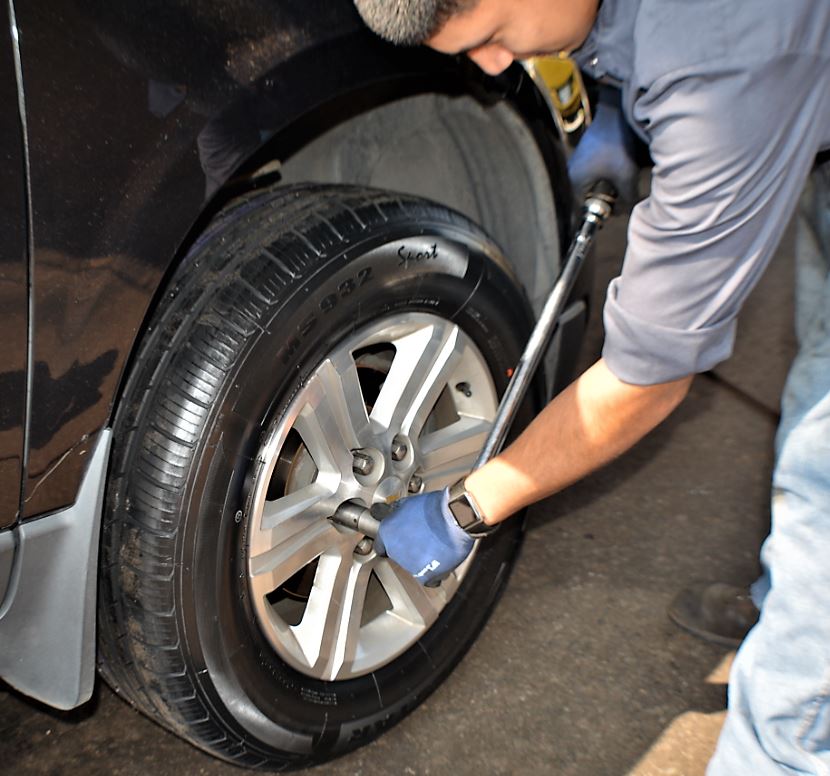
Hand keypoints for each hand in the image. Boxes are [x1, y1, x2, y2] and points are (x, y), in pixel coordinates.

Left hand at [374, 489, 473, 585]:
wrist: (455, 518)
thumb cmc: (435, 507)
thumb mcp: (409, 502)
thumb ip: (397, 512)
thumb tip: (394, 513)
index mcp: (387, 532)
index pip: (380, 544)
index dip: (390, 540)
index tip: (397, 539)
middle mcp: (395, 551)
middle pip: (396, 554)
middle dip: (407, 548)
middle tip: (421, 538)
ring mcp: (409, 565)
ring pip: (412, 566)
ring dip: (420, 558)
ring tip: (433, 545)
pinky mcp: (426, 576)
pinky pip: (427, 577)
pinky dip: (433, 571)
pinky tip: (439, 559)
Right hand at [568, 85, 642, 208]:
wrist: (615, 112)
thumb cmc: (617, 144)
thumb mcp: (626, 175)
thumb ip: (627, 198)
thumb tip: (628, 211)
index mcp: (574, 182)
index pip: (581, 210)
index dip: (597, 215)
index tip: (611, 215)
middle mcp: (569, 174)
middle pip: (583, 199)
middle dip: (602, 202)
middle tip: (619, 202)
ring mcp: (575, 163)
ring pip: (587, 186)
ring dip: (602, 190)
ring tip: (619, 187)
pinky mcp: (582, 155)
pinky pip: (589, 174)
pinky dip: (601, 178)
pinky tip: (615, 173)